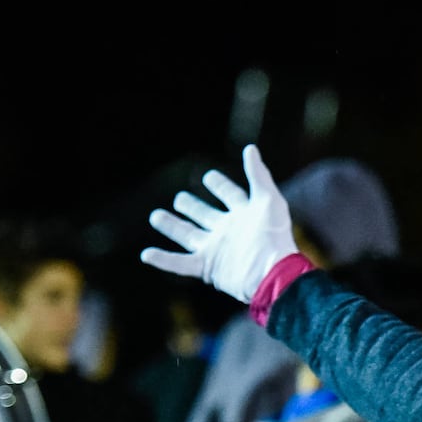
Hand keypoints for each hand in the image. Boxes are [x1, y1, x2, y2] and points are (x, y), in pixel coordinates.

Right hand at [141, 144, 297, 302]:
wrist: (272, 273)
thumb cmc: (274, 237)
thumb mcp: (269, 200)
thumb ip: (258, 175)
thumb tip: (250, 148)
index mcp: (245, 214)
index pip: (231, 196)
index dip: (220, 186)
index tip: (209, 177)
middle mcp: (228, 231)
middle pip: (205, 216)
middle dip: (192, 207)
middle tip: (179, 199)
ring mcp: (216, 250)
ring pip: (188, 235)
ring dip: (172, 226)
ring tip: (156, 216)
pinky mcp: (208, 268)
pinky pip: (180, 263)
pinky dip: (163, 260)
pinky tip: (146, 254)